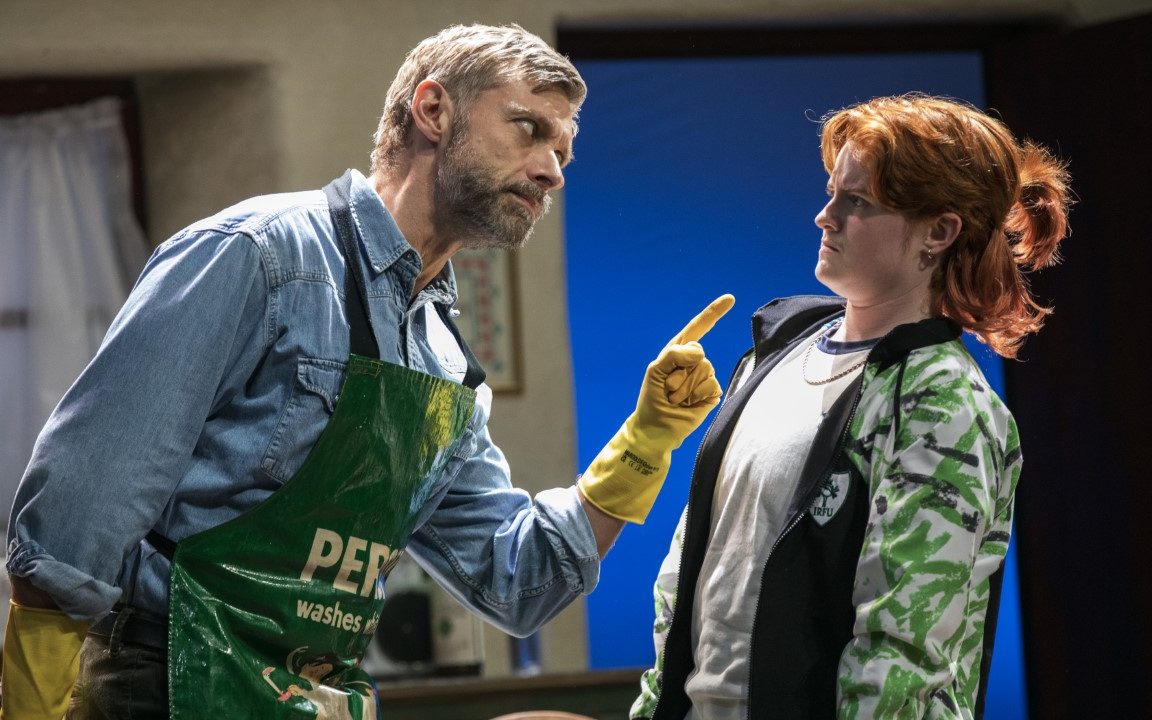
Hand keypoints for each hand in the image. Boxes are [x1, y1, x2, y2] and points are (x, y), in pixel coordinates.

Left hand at [633, 294, 734, 443]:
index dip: (714, 313)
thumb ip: (674, 354)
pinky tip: (688, 405)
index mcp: (678, 351)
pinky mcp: (712, 393)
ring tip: (676, 398)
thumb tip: (700, 351)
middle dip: (679, 372)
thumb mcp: (655, 371)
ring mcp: (704, 377)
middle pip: (698, 353)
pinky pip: (711, 385)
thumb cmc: (653, 398)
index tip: (730, 299)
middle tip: (668, 388)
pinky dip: (696, 396)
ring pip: (704, 370)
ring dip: (685, 387)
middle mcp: (694, 361)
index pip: (698, 328)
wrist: (657, 429)